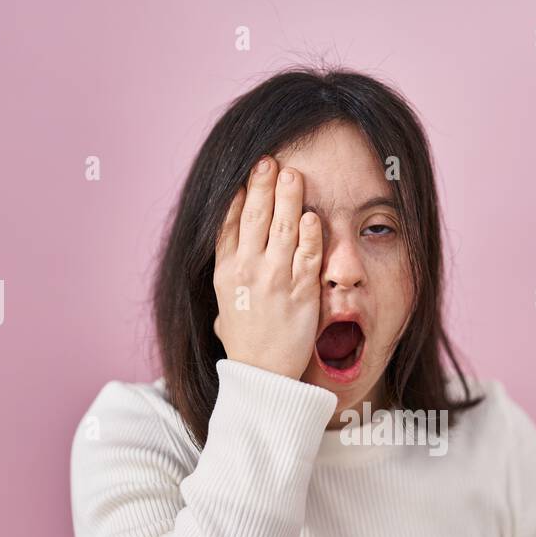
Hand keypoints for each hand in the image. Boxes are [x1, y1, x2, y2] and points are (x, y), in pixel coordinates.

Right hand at [212, 154, 322, 379]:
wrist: (263, 375)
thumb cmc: (246, 343)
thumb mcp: (224, 306)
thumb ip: (229, 277)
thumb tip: (231, 255)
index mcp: (225, 273)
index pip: (229, 225)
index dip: (239, 196)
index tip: (248, 174)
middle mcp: (247, 272)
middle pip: (255, 218)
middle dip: (263, 185)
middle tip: (271, 161)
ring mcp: (274, 281)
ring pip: (282, 229)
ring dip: (288, 198)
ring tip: (293, 174)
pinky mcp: (300, 293)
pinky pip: (307, 256)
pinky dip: (309, 234)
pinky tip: (311, 216)